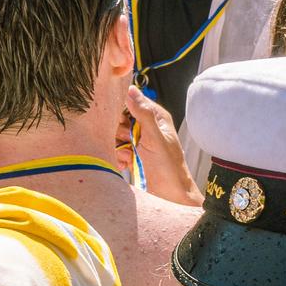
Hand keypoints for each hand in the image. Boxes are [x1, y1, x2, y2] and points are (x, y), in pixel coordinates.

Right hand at [123, 85, 201, 205]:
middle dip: (118, 131)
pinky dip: (118, 157)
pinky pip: (116, 149)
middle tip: (127, 142)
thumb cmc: (169, 167)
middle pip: (119, 119)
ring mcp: (139, 140)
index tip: (119, 122)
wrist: (170, 196)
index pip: (131, 101)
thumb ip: (143, 114)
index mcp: (155, 116)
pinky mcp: (132, 154)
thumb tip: (131, 90)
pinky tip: (126, 164)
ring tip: (129, 156)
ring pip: (115, 135)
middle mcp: (147, 126)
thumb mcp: (155, 138)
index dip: (120, 110)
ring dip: (118, 146)